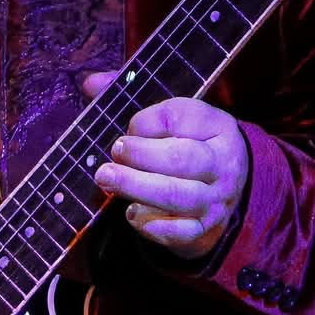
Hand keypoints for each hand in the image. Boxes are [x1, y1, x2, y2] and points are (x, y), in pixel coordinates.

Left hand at [83, 72, 248, 260]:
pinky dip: (151, 224)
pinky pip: (179, 231)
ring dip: (136, 187)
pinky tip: (131, 212)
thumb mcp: (173, 115)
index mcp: (217, 126)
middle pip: (181, 158)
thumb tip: (90, 83)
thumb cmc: (186, 142)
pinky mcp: (204, 229)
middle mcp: (223, 163)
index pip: (181, 117)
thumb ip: (131, 94)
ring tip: (107, 178)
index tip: (129, 127)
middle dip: (140, 155)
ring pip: (177, 196)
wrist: (224, 188)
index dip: (146, 121)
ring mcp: (216, 199)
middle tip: (113, 152)